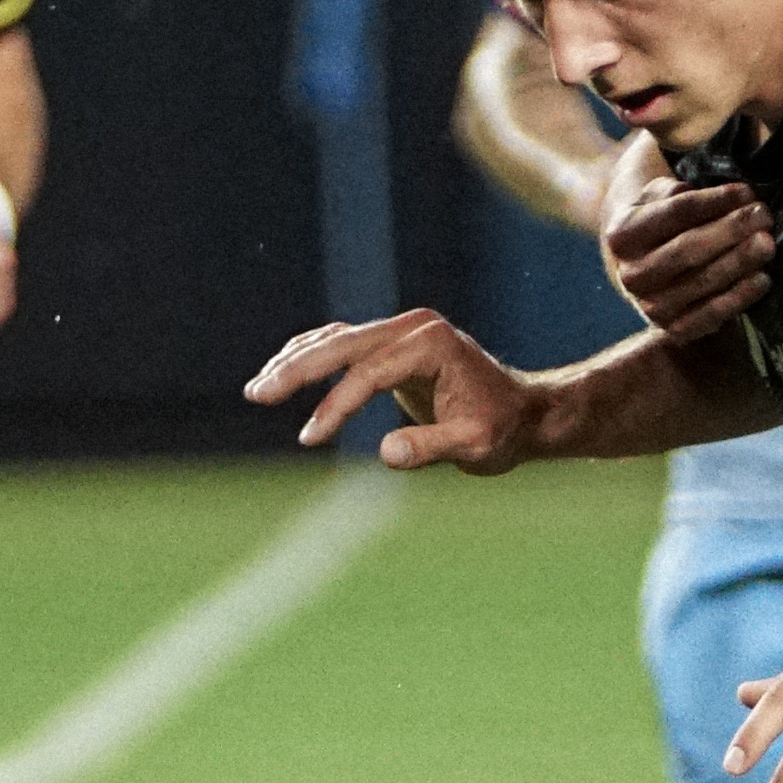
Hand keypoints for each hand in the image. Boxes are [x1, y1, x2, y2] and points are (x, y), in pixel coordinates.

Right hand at [240, 310, 535, 471]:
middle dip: (296, 369)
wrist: (525, 411)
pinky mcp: (394, 343)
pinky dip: (313, 358)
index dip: (336, 405)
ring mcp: (402, 330)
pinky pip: (344, 344)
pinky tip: (284, 373)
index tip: (310, 437)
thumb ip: (432, 447)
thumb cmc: (503, 430)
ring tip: (258, 389)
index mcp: (431, 344)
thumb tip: (386, 454)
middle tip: (257, 394)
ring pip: (336, 340)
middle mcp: (413, 327)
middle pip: (342, 343)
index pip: (369, 372)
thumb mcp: (475, 446)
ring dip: (296, 361)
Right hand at [601, 162, 771, 341]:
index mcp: (622, 235)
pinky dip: (739, 297)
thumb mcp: (659, 197)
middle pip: (687, 249)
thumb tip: (725, 196)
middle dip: (730, 230)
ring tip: (768, 242)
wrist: (646, 269)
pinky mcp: (674, 329)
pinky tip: (763, 279)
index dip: (713, 201)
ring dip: (739, 261)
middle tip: (764, 215)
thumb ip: (680, 189)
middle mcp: (631, 274)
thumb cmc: (662, 224)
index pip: (674, 213)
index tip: (746, 192)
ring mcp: (650, 306)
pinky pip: (711, 315)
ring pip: (701, 281)